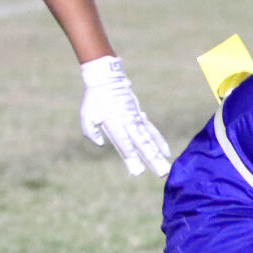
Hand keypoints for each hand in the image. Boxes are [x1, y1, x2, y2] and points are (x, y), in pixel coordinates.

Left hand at [79, 56, 171, 176]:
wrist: (107, 79)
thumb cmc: (94, 99)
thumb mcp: (86, 114)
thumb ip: (90, 130)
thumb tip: (100, 144)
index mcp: (114, 124)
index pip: (125, 145)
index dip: (132, 158)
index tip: (138, 172)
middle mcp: (128, 123)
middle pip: (142, 144)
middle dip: (152, 160)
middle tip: (161, 173)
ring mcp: (136, 120)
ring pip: (149, 139)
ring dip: (158, 154)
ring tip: (166, 167)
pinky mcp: (140, 117)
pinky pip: (152, 131)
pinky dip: (159, 141)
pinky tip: (166, 153)